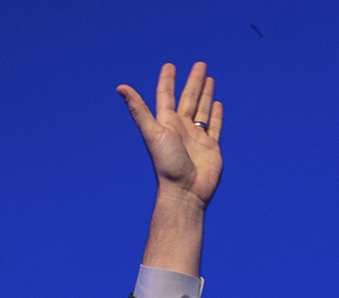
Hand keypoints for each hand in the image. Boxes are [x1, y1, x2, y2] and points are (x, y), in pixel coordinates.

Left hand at [118, 62, 223, 209]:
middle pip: (188, 99)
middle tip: (200, 64)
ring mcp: (196, 137)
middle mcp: (181, 129)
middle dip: (194, 81)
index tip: (170, 65)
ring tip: (210, 78)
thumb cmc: (167, 164)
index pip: (166, 96)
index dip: (168, 80)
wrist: (185, 192)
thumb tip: (120, 87)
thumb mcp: (152, 132)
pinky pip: (214, 126)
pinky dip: (216, 115)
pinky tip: (218, 104)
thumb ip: (138, 110)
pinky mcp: (210, 147)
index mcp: (166, 124)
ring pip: (202, 110)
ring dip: (206, 94)